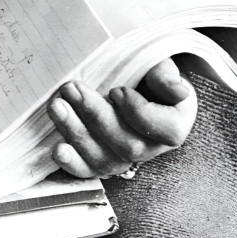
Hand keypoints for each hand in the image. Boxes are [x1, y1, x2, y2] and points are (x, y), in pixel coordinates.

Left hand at [48, 57, 196, 180]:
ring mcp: (126, 159)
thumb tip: (179, 91)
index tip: (117, 90)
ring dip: (77, 133)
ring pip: (105, 159)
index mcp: (175, 124)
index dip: (139, 113)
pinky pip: (89, 171)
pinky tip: (58, 149)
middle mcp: (152, 147)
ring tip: (57, 107)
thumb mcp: (160, 66)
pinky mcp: (102, 161)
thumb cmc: (146, 73)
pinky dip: (72, 163)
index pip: (165, 130)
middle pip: (127, 145)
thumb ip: (165, 75)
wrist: (130, 81)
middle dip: (96, 116)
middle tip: (72, 88)